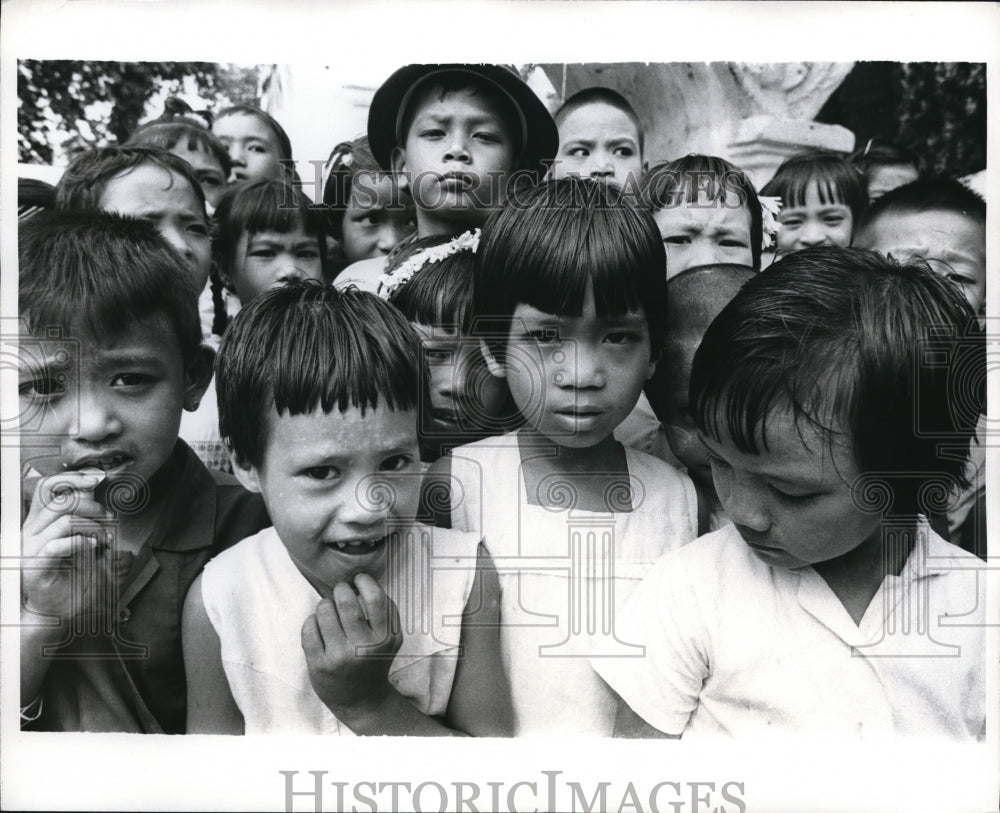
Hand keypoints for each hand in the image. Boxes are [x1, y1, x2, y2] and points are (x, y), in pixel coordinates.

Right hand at [21, 471, 118, 619]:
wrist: (60, 609)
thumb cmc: (73, 575)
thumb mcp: (84, 538)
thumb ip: (85, 514)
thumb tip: (93, 488)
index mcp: (39, 521)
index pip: (47, 487)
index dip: (71, 478)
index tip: (97, 478)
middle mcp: (30, 531)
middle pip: (61, 502)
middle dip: (93, 506)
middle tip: (109, 518)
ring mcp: (30, 549)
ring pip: (63, 521)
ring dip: (93, 526)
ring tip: (106, 538)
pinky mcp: (34, 566)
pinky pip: (57, 545)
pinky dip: (81, 542)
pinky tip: (94, 547)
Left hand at [301, 574, 402, 719]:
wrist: (361, 699)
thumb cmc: (374, 659)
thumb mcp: (391, 638)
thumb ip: (385, 610)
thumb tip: (362, 580)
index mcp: (384, 638)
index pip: (375, 598)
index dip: (364, 581)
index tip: (358, 579)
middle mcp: (363, 648)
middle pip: (345, 600)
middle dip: (340, 589)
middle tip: (340, 592)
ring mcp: (339, 657)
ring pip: (324, 610)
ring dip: (325, 605)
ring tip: (329, 611)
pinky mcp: (318, 665)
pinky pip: (308, 628)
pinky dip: (312, 621)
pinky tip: (319, 626)